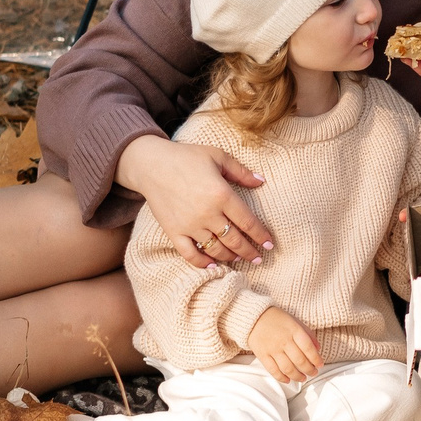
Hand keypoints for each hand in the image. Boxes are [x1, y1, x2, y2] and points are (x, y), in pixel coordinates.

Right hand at [118, 135, 273, 268]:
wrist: (151, 164)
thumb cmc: (186, 157)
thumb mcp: (217, 156)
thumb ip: (240, 171)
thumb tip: (262, 181)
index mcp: (221, 195)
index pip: (248, 222)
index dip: (261, 236)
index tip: (270, 245)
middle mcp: (208, 214)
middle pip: (234, 240)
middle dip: (249, 252)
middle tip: (258, 258)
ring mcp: (190, 225)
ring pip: (216, 249)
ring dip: (230, 257)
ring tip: (239, 259)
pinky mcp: (174, 232)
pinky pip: (190, 254)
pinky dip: (202, 263)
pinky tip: (212, 265)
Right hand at [249, 305, 321, 383]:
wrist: (253, 317)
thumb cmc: (276, 319)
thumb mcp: (295, 321)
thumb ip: (308, 333)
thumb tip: (318, 349)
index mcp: (294, 330)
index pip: (308, 348)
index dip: (316, 359)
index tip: (320, 364)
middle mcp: (284, 340)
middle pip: (300, 361)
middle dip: (309, 370)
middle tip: (313, 373)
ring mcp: (272, 349)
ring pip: (288, 368)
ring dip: (298, 376)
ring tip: (303, 378)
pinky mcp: (262, 355)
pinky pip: (273, 370)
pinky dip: (282, 378)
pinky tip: (288, 380)